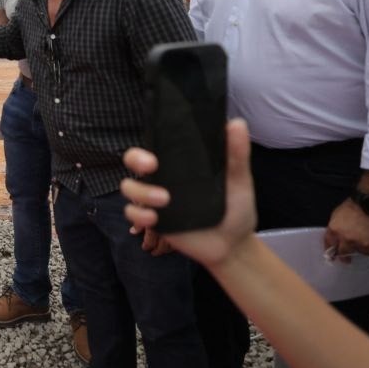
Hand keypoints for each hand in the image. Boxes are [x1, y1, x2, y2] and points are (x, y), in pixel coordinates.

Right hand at [121, 118, 256, 268]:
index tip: (157, 150)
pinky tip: (154, 219)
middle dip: (136, 159)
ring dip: (141, 192)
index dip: (149, 142)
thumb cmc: (236, 208)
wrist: (234, 245)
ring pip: (129, 187)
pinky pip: (132, 214)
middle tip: (151, 165)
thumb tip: (236, 123)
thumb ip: (236, 154)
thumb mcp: (239, 181)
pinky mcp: (154, 221)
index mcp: (179, 165)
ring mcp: (155, 200)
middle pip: (133, 161)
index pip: (154, 145)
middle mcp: (163, 178)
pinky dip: (138, 216)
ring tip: (164, 200)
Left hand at [324, 200, 368, 259]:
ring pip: (362, 252)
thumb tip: (336, 237)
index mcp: (335, 231)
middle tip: (346, 259)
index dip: (330, 251)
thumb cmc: (355, 205)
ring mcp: (362, 244)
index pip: (329, 245)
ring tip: (367, 238)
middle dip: (345, 257)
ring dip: (363, 248)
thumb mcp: (338, 214)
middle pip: (344, 253)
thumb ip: (336, 228)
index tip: (332, 256)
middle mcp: (347, 240)